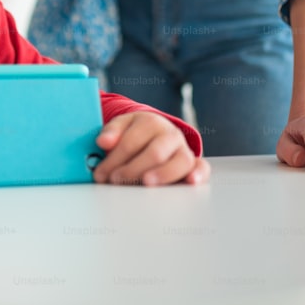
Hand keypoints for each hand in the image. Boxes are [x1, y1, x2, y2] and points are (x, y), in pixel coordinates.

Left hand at [92, 112, 209, 185]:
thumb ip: (111, 132)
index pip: (131, 142)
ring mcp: (184, 149)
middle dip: (133, 169)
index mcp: (150, 122)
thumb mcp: (121, 126)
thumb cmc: (135, 133)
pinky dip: (199, 174)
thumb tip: (103, 142)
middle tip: (116, 180)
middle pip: (155, 153)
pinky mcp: (193, 163)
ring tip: (146, 182)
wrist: (156, 133)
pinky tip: (191, 181)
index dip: (115, 159)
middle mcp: (170, 134)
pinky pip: (202, 167)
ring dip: (163, 174)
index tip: (102, 174)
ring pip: (180, 161)